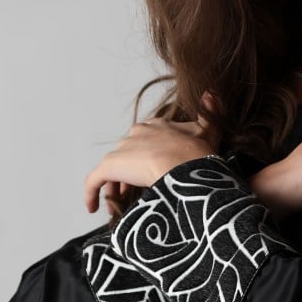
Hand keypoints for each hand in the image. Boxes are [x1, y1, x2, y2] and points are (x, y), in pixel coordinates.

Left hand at [85, 93, 221, 214]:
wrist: (186, 166)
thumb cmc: (198, 154)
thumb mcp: (209, 132)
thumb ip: (210, 114)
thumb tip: (210, 94)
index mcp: (156, 126)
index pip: (144, 139)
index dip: (144, 156)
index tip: (147, 171)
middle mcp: (136, 134)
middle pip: (126, 153)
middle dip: (127, 171)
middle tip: (131, 191)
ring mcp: (122, 150)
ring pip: (111, 168)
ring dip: (113, 184)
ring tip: (118, 202)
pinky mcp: (110, 167)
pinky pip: (94, 181)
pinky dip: (90, 193)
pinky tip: (91, 208)